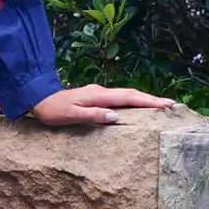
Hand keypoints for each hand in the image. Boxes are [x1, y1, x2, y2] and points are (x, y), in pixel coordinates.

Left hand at [30, 84, 175, 127]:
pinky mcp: (95, 97)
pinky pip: (119, 98)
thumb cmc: (52, 110)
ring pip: (126, 95)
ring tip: (160, 106)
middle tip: (171, 105)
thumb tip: (116, 116)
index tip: (166, 105)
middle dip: (152, 99)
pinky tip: (136, 107)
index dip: (148, 101)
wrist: (37, 99)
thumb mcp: (70, 115)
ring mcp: (98, 93)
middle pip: (131, 94)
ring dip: (143, 99)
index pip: (128, 98)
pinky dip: (132, 101)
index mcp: (98, 95)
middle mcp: (101, 91)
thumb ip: (92, 115)